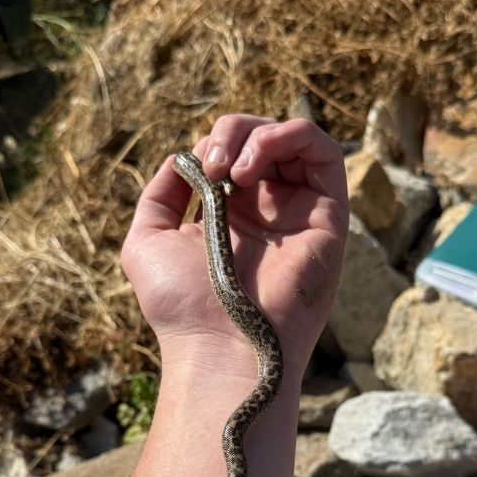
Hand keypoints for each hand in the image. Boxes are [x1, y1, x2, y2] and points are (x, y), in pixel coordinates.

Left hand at [121, 115, 348, 382]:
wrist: (217, 344)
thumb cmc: (180, 305)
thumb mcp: (148, 240)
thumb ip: (161, 195)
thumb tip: (181, 158)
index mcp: (231, 216)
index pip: (232, 151)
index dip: (211, 144)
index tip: (195, 173)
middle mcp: (270, 211)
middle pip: (262, 138)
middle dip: (232, 133)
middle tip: (212, 167)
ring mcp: (300, 212)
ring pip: (294, 138)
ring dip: (258, 134)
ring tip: (232, 168)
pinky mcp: (328, 216)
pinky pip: (326, 152)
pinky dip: (290, 136)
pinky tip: (253, 165)